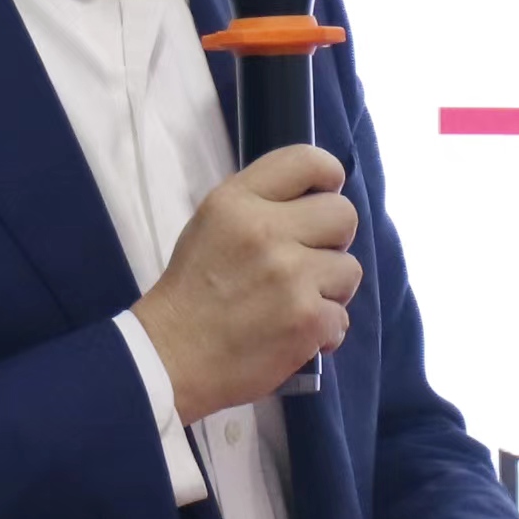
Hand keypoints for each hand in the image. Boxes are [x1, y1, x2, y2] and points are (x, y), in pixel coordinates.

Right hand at [134, 144, 360, 424]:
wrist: (170, 358)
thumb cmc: (191, 292)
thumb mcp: (210, 224)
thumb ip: (258, 204)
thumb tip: (314, 200)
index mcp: (238, 201)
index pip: (306, 161)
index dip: (328, 176)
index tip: (324, 196)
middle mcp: (266, 231)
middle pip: (344, 215)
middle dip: (334, 240)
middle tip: (309, 261)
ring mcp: (290, 276)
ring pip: (349, 269)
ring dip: (330, 290)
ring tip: (296, 303)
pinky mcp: (307, 319)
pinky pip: (342, 317)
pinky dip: (324, 331)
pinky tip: (296, 335)